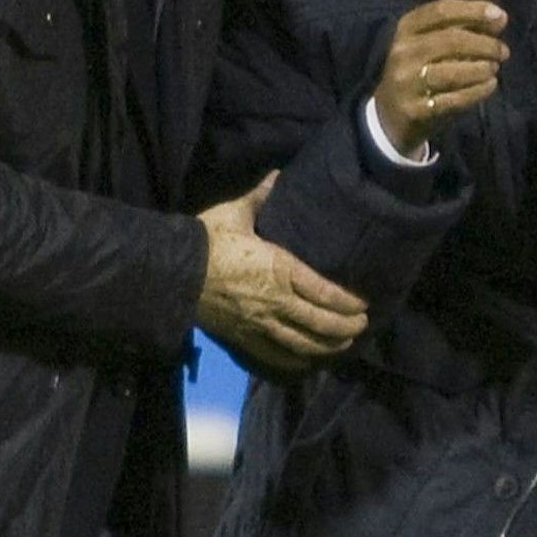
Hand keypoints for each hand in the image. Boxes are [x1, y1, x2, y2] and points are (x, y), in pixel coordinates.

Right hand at [196, 172, 369, 373]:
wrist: (173, 273)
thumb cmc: (207, 240)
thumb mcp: (235, 212)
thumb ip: (261, 196)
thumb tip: (277, 174)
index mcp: (279, 269)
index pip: (324, 292)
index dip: (348, 302)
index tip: (363, 304)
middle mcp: (275, 301)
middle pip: (320, 323)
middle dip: (346, 327)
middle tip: (363, 325)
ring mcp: (260, 324)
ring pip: (303, 344)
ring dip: (328, 347)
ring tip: (345, 344)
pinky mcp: (244, 338)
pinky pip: (277, 356)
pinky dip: (298, 361)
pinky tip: (309, 361)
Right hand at [374, 0, 508, 154]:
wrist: (390, 116)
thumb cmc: (418, 72)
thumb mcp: (433, 45)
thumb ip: (465, 29)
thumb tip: (500, 18)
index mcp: (406, 29)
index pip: (441, 11)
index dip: (473, 10)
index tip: (500, 16)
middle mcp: (403, 52)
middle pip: (450, 40)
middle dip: (484, 44)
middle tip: (504, 52)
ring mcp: (406, 82)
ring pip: (451, 72)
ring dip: (481, 68)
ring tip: (495, 69)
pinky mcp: (414, 110)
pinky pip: (453, 99)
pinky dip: (477, 91)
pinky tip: (490, 85)